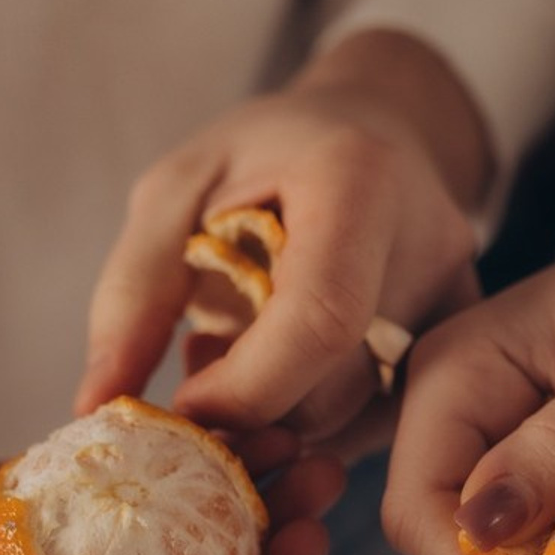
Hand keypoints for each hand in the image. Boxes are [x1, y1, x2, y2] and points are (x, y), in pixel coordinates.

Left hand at [76, 29, 488, 453]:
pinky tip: (289, 368)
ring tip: (246, 351)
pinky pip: (380, 419)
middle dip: (254, 409)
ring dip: (283, 415)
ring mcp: (454, 300)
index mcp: (358, 181)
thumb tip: (97, 407)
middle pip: (337, 386)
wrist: (370, 134)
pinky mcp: (458, 344)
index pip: (318, 319)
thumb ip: (132, 297)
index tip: (187, 404)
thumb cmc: (263, 157)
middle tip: (203, 372)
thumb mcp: (174, 194)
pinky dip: (318, 416)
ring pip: (360, 418)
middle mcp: (427, 245)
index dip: (246, 386)